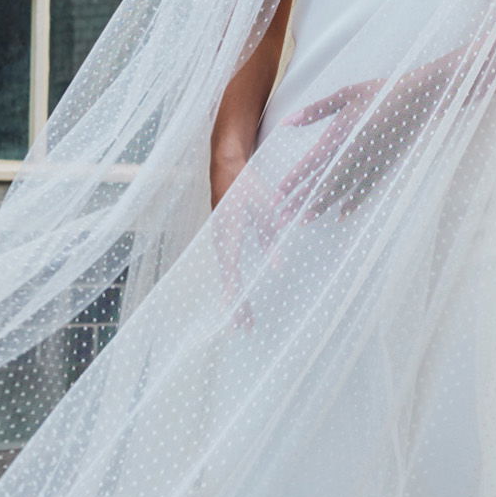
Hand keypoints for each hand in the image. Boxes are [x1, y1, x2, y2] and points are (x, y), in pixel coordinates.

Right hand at [210, 156, 288, 330]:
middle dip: (235, 303)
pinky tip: (239, 300)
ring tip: (242, 321)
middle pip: (228, 278)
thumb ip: (270, 236)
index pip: (230, 266)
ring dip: (234, 298)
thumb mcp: (265, 207)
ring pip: (227, 275)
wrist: (224, 168)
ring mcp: (218, 242)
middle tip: (244, 327)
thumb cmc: (246, 186)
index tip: (233, 308)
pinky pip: (227, 268)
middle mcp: (220, 240)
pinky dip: (232, 286)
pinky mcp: (221, 241)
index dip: (232, 288)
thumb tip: (277, 265)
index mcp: (229, 232)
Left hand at [273, 78, 385, 218]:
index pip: (309, 164)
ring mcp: (368, 162)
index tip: (276, 196)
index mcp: (339, 135)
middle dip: (300, 201)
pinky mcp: (383, 165)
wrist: (420, 97)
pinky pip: (365, 189)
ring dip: (321, 206)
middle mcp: (351, 153)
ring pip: (340, 189)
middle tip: (282, 219)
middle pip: (321, 182)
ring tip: (304, 221)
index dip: (292, 182)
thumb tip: (286, 122)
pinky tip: (341, 215)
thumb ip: (315, 111)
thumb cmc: (380, 91)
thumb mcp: (345, 95)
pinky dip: (352, 202)